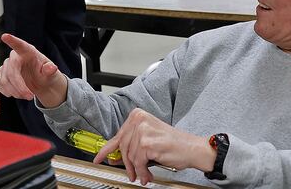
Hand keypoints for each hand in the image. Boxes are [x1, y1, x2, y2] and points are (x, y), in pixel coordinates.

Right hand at [0, 34, 67, 107]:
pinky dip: (8, 92)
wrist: (41, 83)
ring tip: (26, 95)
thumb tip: (52, 68)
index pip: (20, 45)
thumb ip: (50, 70)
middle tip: (29, 97)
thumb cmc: (46, 74)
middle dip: (19, 86)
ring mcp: (7, 65)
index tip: (5, 36)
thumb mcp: (51, 73)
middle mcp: (16, 56)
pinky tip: (17, 94)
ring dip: (15, 92)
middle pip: (11, 71)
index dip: (12, 41)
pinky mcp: (1, 74)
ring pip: (5, 80)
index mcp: (29, 52)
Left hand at [93, 109, 213, 184]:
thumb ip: (129, 148)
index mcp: (138, 115)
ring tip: (144, 174)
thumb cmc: (173, 145)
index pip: (118, 135)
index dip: (106, 150)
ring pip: (130, 157)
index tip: (99, 158)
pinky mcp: (147, 143)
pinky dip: (143, 172)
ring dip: (137, 169)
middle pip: (122, 147)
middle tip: (132, 174)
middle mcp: (138, 119)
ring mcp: (142, 130)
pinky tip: (148, 175)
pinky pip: (138, 163)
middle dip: (127, 164)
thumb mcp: (147, 143)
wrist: (192, 148)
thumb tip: (112, 157)